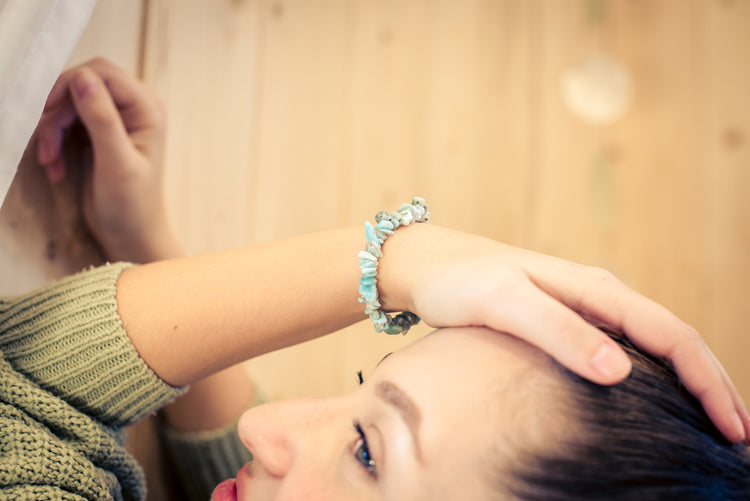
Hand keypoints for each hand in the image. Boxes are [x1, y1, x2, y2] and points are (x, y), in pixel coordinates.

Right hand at [34, 58, 180, 262]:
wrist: (131, 235)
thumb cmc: (132, 204)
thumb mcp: (116, 162)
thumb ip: (102, 119)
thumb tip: (83, 76)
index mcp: (147, 109)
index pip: (102, 72)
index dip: (69, 84)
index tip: (46, 111)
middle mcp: (134, 108)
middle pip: (82, 84)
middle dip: (58, 112)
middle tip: (46, 146)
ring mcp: (116, 120)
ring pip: (69, 104)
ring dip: (52, 131)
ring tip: (49, 163)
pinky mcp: (98, 134)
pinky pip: (66, 123)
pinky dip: (55, 143)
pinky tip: (56, 169)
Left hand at [378, 224, 749, 442]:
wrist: (428, 265)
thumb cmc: (460, 281)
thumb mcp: (504, 303)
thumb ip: (558, 331)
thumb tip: (620, 371)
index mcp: (595, 290)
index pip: (673, 336)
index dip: (708, 382)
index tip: (732, 428)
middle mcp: (599, 296)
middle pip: (675, 341)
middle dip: (712, 386)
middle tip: (737, 438)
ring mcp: (585, 308)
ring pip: (655, 346)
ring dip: (689, 382)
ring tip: (711, 425)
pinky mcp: (566, 321)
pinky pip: (627, 349)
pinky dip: (655, 377)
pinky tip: (655, 402)